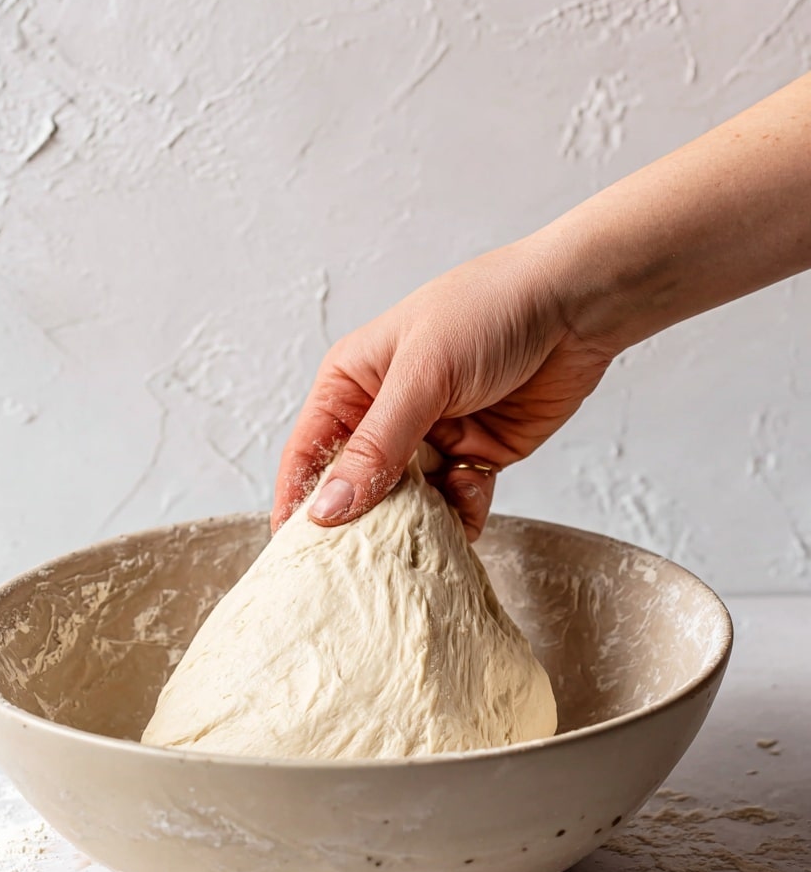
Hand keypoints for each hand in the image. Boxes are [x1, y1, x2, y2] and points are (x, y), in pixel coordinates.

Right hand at [272, 239, 615, 540]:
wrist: (577, 305)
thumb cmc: (487, 312)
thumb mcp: (421, 377)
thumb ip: (376, 448)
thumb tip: (327, 509)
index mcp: (353, 383)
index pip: (310, 451)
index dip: (297, 500)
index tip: (294, 551)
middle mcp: (387, 413)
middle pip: (356, 485)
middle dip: (359, 521)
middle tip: (357, 566)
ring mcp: (432, 437)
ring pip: (407, 502)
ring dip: (414, 524)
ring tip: (417, 547)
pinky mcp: (477, 456)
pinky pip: (457, 503)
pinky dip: (461, 515)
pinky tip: (468, 510)